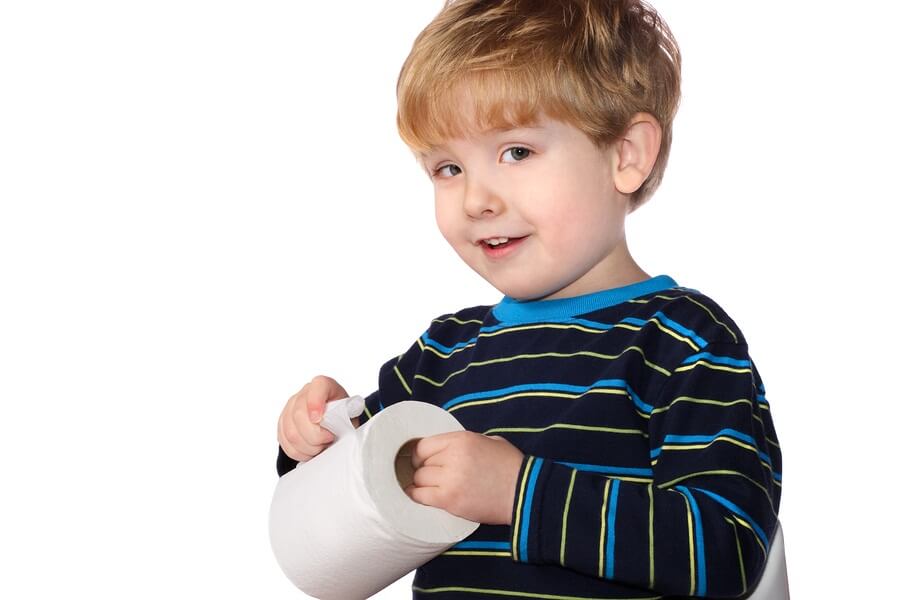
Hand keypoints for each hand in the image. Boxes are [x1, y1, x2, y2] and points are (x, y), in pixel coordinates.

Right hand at [277, 375, 352, 461]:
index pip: (317, 386)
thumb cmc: (344, 415)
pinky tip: (310, 451)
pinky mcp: (283, 423)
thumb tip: (336, 431)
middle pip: (299, 415)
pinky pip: (285, 442)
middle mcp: (304, 393)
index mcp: (324, 385)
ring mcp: (290, 407)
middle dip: (315, 435)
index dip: (315, 403)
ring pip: (291, 433)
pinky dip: (299, 452)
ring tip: (321, 447)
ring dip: (308, 447)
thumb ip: (345, 418)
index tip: (319, 419)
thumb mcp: (350, 414)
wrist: (335, 419)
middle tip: (328, 440)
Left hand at [405, 431, 524, 524]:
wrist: (524, 493)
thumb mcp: (489, 441)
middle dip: (423, 469)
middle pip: (421, 462)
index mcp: (461, 439)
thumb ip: (464, 443)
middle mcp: (453, 456)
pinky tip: (419, 496)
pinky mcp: (450, 500)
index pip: (424, 445)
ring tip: (429, 487)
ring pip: (419, 479)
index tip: (422, 460)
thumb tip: (445, 449)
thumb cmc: (510, 467)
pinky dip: (417, 496)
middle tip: (430, 476)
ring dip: (422, 483)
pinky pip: (421, 496)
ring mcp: (450, 479)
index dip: (420, 454)